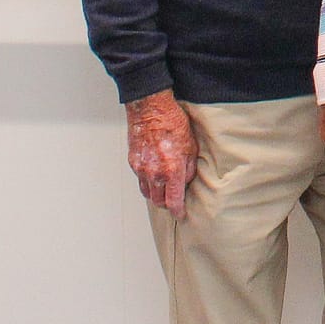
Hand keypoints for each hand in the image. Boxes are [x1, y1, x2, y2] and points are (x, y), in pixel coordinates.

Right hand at [126, 90, 197, 216]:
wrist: (150, 109)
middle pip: (158, 202)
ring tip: (163, 189)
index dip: (178, 211)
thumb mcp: (191, 145)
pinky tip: (154, 175)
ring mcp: (141, 169)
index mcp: (171, 170)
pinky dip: (147, 182)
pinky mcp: (133, 162)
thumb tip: (186, 181)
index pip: (173, 201)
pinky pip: (140, 180)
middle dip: (167, 204)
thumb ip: (189, 168)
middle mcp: (154, 173)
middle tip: (173, 200)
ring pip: (147, 193)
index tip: (181, 214)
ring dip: (156, 194)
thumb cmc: (172, 122)